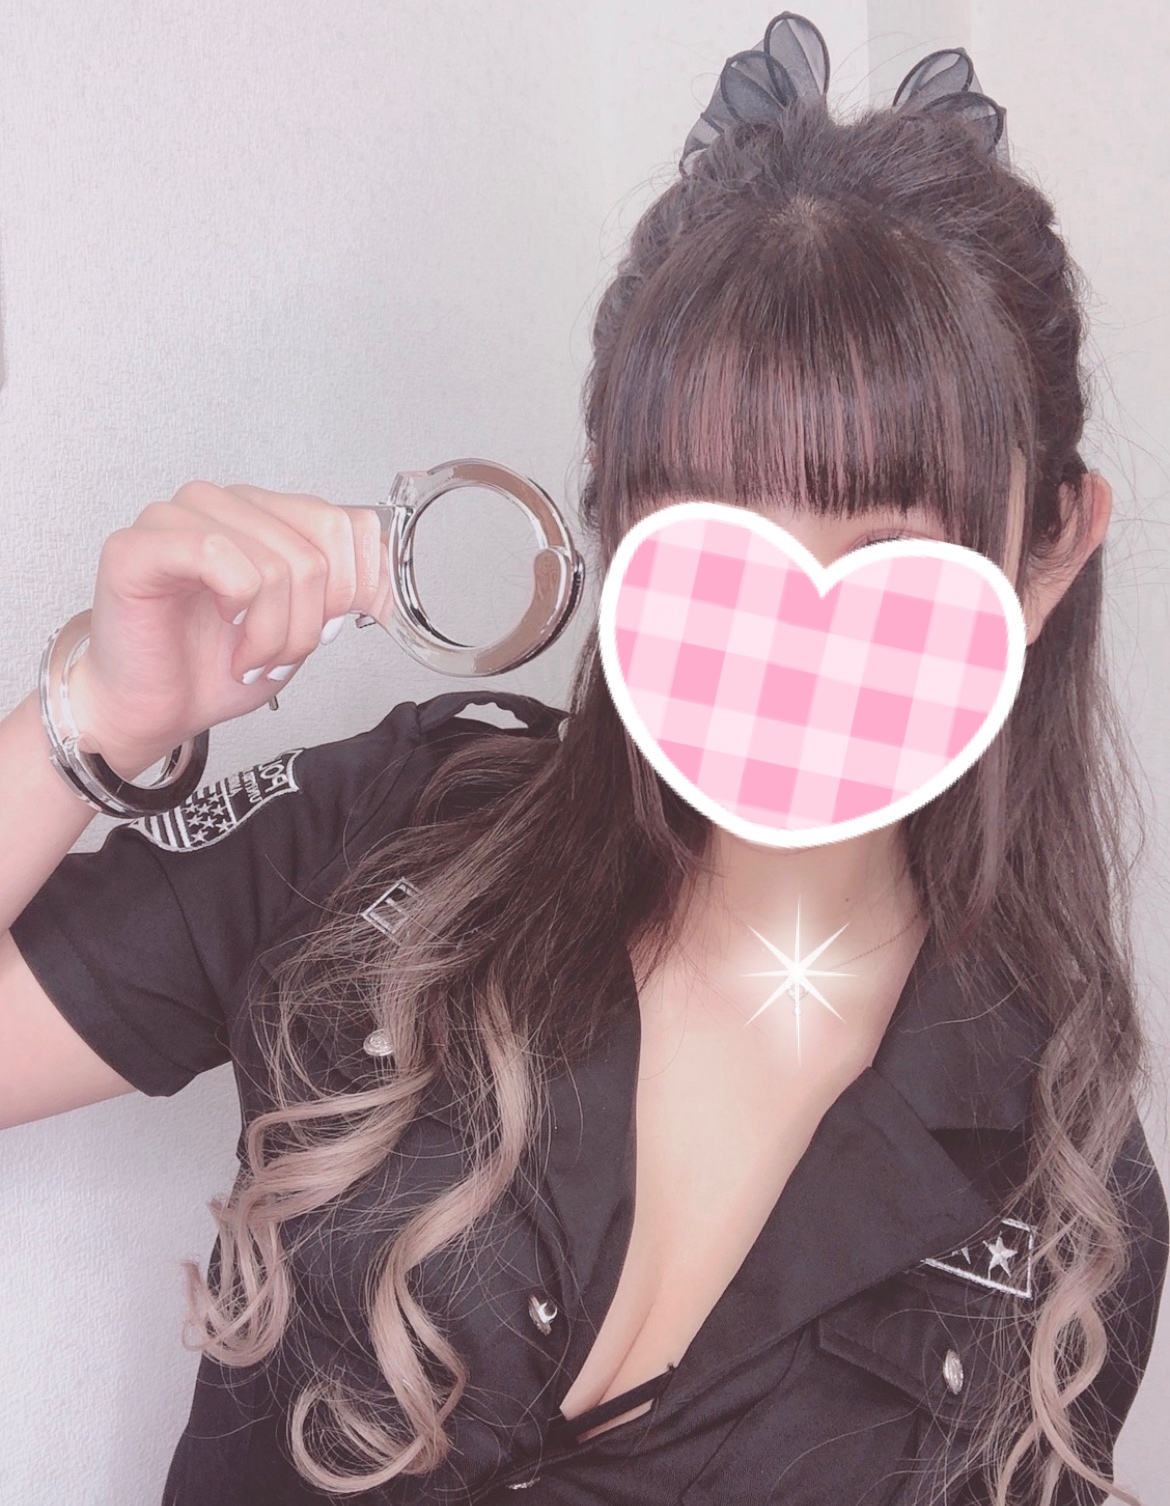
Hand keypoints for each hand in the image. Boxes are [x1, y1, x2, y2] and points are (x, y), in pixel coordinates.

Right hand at [65, 482, 394, 775]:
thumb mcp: (304, 628)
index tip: (336, 626)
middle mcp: (225, 504)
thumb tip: (384, 585)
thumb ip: (343, 593)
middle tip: (277, 653)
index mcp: (266, 515)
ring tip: (247, 654)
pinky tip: (223, 629)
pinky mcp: (139, 544)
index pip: (347, 522)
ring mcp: (178, 517)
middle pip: (318, 549)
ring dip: (272, 632)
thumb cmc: (215, 667)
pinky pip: (219, 555)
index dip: (358, 585)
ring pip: (275, 564)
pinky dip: (237, 610)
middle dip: (309, 623)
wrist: (155, 709)